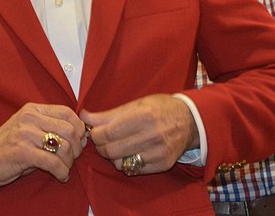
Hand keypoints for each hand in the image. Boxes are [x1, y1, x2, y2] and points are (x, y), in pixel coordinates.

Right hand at [0, 103, 88, 187]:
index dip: (80, 128)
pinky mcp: (22, 152)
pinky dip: (62, 172)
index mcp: (32, 109)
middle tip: (72, 159)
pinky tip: (61, 176)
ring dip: (69, 162)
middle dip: (77, 147)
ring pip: (64, 146)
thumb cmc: (7, 147)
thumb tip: (81, 135)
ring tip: (64, 168)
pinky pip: (53, 162)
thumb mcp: (27, 129)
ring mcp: (25, 134)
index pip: (67, 112)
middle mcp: (30, 118)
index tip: (80, 141)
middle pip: (70, 129)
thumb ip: (50, 127)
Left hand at [80, 94, 197, 175]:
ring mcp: (159, 152)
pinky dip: (127, 163)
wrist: (190, 120)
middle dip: (101, 147)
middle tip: (102, 141)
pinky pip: (135, 170)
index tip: (94, 132)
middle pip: (113, 150)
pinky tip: (130, 153)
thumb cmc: (160, 108)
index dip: (96, 134)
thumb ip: (109, 114)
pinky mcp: (163, 165)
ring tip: (116, 146)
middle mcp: (152, 135)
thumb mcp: (136, 105)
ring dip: (113, 157)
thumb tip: (84, 116)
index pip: (109, 132)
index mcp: (144, 116)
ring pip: (122, 163)